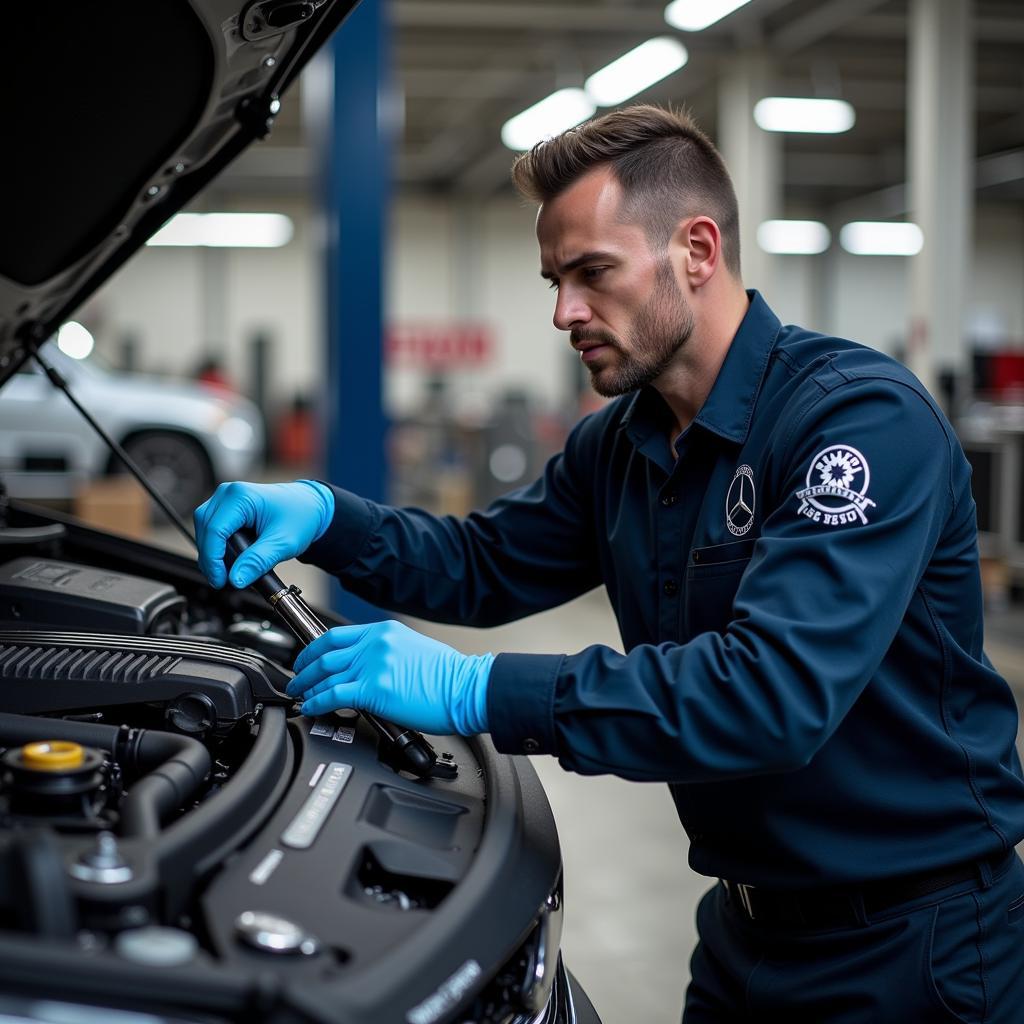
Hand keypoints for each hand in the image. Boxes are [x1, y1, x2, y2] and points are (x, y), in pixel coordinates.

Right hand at [193, 480, 334, 588]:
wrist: (309, 507)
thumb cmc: (300, 517)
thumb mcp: (283, 543)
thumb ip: (258, 561)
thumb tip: (236, 579)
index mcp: (241, 497)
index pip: (215, 530)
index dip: (213, 559)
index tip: (220, 580)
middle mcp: (229, 494)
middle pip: (206, 530)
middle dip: (211, 558)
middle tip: (222, 580)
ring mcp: (225, 499)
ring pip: (205, 529)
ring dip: (212, 553)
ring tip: (227, 572)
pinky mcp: (226, 508)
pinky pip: (212, 528)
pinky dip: (217, 546)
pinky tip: (229, 561)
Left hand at [286, 620, 493, 736]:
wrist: (466, 688)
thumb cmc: (447, 676)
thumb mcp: (412, 650)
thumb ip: (385, 653)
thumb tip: (365, 668)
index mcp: (384, 632)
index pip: (336, 635)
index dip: (313, 649)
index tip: (307, 659)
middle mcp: (375, 644)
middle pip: (324, 653)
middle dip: (303, 668)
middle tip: (296, 679)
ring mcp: (373, 666)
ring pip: (325, 674)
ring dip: (306, 686)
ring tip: (300, 695)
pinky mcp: (374, 690)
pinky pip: (334, 695)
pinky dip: (316, 702)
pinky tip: (311, 707)